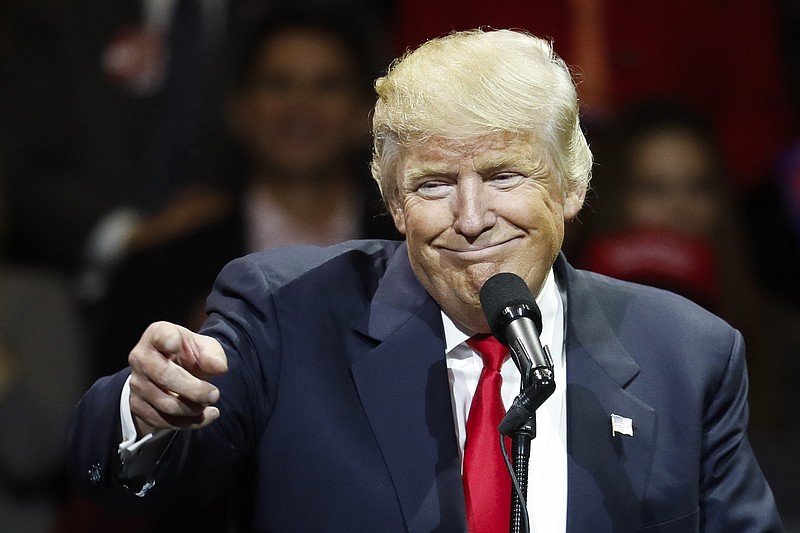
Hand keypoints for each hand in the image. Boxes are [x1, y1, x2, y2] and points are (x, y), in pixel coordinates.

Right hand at [128, 321, 227, 436]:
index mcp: (157, 335)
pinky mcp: (139, 406)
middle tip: (215, 394)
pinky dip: (190, 422)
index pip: (159, 335)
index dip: (167, 340)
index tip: (176, 345)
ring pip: (166, 404)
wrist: (171, 373)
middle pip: (165, 376)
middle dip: (195, 389)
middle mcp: (141, 358)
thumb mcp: (204, 348)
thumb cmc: (188, 355)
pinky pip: (164, 421)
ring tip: (210, 403)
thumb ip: (212, 354)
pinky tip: (206, 416)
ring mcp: (137, 384)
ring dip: (194, 408)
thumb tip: (220, 368)